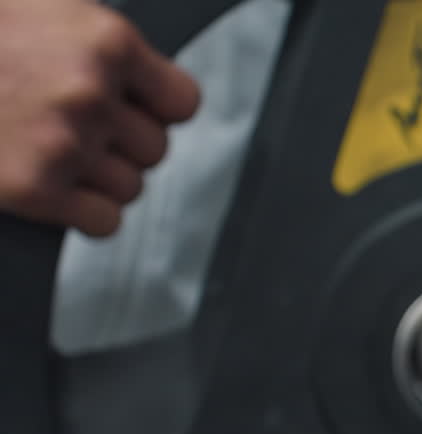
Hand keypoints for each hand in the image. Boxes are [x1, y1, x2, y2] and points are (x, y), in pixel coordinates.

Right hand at [0, 0, 199, 236]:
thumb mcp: (40, 9)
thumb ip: (93, 45)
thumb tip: (136, 81)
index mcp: (105, 42)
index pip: (181, 102)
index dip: (156, 110)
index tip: (133, 111)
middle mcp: (92, 93)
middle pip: (155, 148)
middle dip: (119, 144)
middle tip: (73, 131)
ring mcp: (65, 144)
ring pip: (130, 187)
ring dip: (99, 179)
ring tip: (52, 154)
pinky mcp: (36, 190)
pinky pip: (104, 220)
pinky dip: (83, 213)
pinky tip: (52, 189)